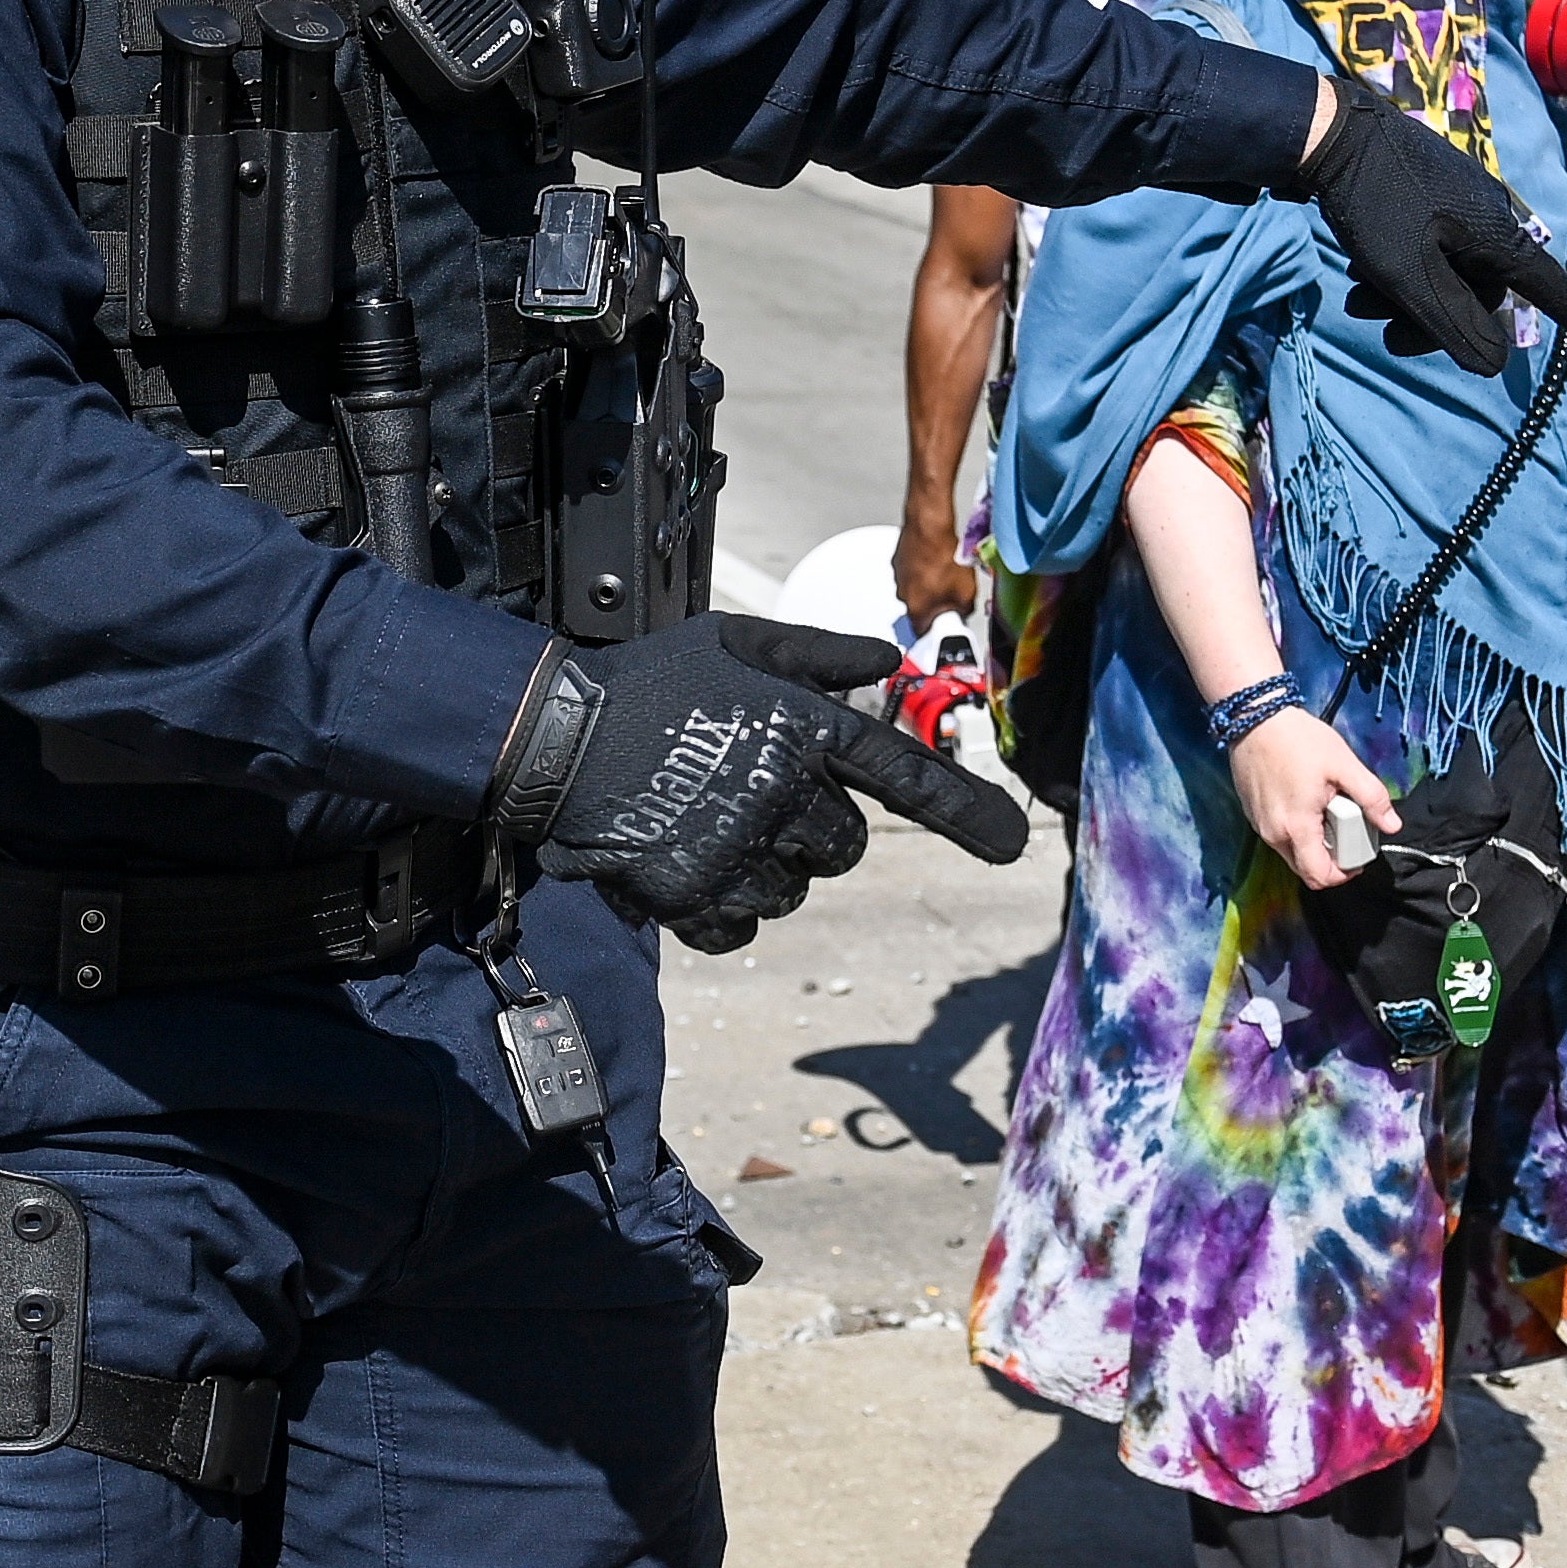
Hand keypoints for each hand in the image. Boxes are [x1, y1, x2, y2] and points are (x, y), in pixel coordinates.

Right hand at [498, 614, 1035, 951]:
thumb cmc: (650, 682)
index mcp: (802, 727)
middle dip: (812, 829)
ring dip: (766, 867)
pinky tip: (687, 860)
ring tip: (708, 821)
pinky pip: (743, 926)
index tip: (1011, 845)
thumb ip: (816, 654)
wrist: (555, 737)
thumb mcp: (735, 641)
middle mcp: (782, 792)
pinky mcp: (695, 897)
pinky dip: (724, 906)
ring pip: (794, 890)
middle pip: (845, 846)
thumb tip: (886, 661)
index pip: (905, 777)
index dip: (964, 812)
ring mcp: (738, 850)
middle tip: (753, 796)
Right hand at [893, 515, 981, 634]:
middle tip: (950, 595)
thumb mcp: (966, 592)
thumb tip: (963, 611)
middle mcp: (903, 595)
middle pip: (918, 609)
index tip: (944, 624)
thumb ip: (963, 609)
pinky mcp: (899, 559)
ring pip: (914, 588)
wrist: (930, 527)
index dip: (936, 629)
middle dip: (933, 605)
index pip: (922, 631)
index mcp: (917, 608)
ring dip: (927, 585)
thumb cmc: (944, 557)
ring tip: (944, 572)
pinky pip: (911, 570)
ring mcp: (899, 576)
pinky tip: (935, 559)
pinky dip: (921, 568)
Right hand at [1227, 710, 1395, 889]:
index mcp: (1297, 828)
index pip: (1320, 876)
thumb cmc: (1299, 740)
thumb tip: (1392, 825)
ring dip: (1312, 844)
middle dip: (1330, 860)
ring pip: (1290, 853)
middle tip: (1346, 831)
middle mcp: (1273, 834)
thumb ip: (1371, 797)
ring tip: (1326, 811)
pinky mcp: (1251, 812)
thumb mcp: (1344, 765)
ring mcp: (1259, 824)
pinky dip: (1295, 830)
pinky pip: (1277, 835)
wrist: (1254, 717)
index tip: (1358, 858)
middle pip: (1305, 869)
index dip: (1344, 875)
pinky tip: (1306, 801)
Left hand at [1297, 81, 1566, 376]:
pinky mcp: (1429, 194)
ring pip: (1448, 272)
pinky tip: (1361, 273)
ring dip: (1408, 299)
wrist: (1330, 133)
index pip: (1551, 288)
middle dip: (1436, 322)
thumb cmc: (1372, 202)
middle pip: (1482, 292)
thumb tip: (1495, 364)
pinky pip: (1429, 248)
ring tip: (1358, 302)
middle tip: (1386, 337)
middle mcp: (1489, 216)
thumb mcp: (1409, 274)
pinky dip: (1400, 270)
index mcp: (1498, 234)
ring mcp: (1459, 202)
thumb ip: (1452, 323)